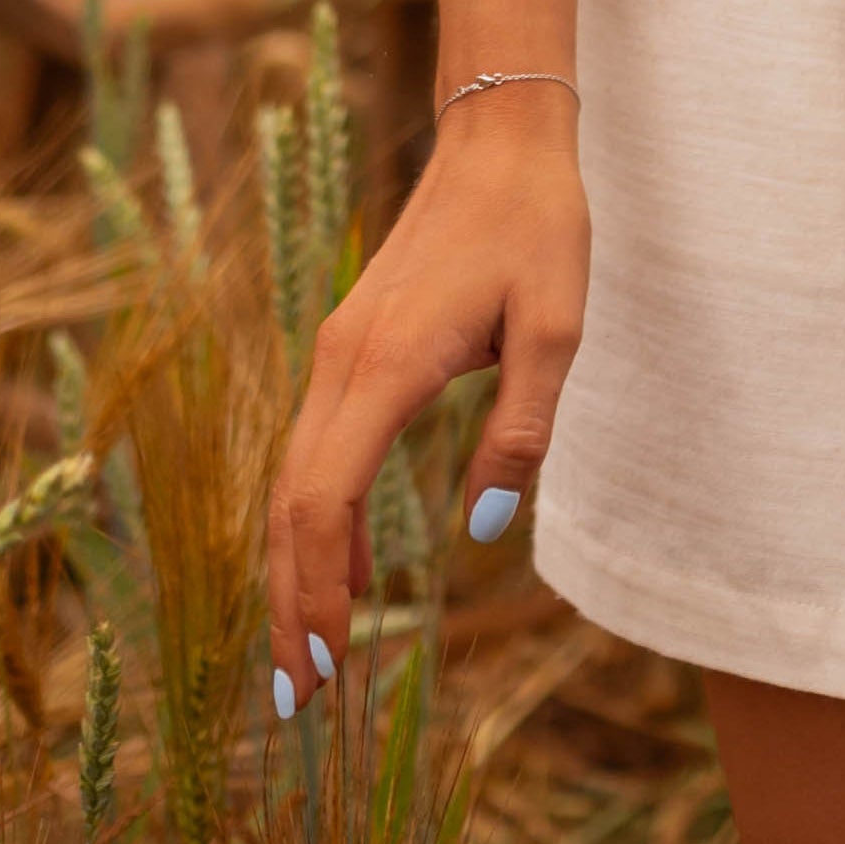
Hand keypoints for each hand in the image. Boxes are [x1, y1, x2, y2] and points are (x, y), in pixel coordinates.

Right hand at [263, 84, 588, 719]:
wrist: (501, 142)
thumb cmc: (538, 228)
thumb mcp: (556, 328)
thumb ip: (521, 427)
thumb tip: (483, 524)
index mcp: (385, 364)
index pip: (322, 500)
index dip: (315, 588)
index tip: (323, 666)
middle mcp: (342, 364)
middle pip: (289, 505)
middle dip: (288, 605)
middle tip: (297, 701)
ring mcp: (339, 355)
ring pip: (295, 482)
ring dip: (296, 570)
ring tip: (312, 657)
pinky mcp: (353, 351)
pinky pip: (319, 452)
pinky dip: (319, 520)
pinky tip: (344, 568)